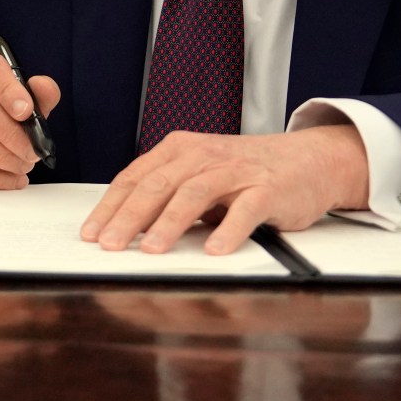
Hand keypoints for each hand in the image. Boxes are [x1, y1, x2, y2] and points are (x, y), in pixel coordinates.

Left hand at [80, 125, 369, 256]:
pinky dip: (228, 230)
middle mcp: (203, 155)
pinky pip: (245, 210)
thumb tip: (128, 227)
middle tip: (110, 245)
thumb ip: (168, 195)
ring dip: (170, 224)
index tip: (92, 233)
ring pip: (194, 194)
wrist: (308, 160)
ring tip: (152, 250)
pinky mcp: (268, 189)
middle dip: (129, 217)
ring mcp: (236, 170)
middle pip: (157, 185)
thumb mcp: (200, 175)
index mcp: (179, 150)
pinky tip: (214, 250)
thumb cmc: (246, 172)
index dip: (110, 206)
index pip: (135, 178)